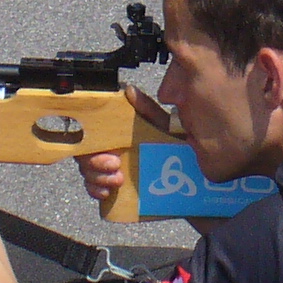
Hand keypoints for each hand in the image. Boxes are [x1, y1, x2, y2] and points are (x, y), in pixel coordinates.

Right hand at [75, 86, 175, 207]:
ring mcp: (112, 169)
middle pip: (86, 153)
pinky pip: (94, 188)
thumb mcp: (165, 129)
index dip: (91, 141)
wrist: (195, 184)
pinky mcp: (116, 188)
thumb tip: (129, 90)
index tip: (110, 153)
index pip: (93, 133)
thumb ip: (148, 111)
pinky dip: (95, 190)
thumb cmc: (180, 153)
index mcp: (121, 135)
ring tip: (116, 181)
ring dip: (95, 177)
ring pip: (87, 171)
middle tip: (114, 166)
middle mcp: (114, 150)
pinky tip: (107, 192)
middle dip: (94, 162)